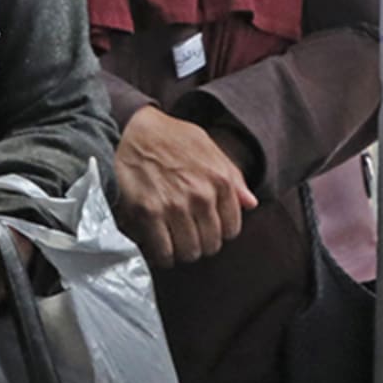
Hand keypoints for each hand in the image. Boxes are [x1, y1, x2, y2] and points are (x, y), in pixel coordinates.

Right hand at [114, 105, 257, 266]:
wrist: (132, 127)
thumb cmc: (171, 136)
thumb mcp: (208, 147)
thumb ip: (233, 177)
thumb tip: (250, 203)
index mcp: (220, 181)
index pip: (231, 229)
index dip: (218, 232)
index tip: (205, 228)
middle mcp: (201, 196)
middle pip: (210, 244)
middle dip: (200, 243)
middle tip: (188, 237)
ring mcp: (174, 206)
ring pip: (189, 251)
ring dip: (182, 251)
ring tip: (174, 243)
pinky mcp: (148, 212)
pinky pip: (163, 250)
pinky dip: (162, 256)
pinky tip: (159, 248)